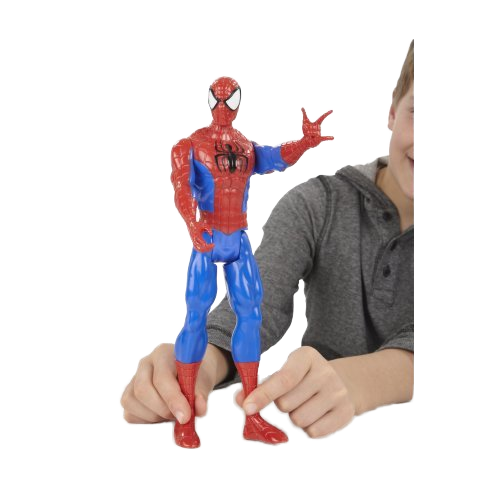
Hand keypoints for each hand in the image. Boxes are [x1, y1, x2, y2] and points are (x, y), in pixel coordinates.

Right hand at [120, 343, 219, 423]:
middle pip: (142, 390)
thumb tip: (200, 409)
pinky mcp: (129, 396)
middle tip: (181, 415)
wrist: (191, 373)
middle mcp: (145, 364)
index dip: (173, 399)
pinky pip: (130, 414)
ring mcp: (133, 379)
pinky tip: (162, 414)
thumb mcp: (203, 380)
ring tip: (173, 412)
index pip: (162, 377)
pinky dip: (147, 420)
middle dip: (163, 409)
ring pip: (132, 403)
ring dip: (155, 416)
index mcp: (163, 354)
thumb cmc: (196, 374)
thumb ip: (201, 393)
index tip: (185, 416)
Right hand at [188, 221, 214, 252]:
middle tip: (213, 246)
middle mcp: (194, 240)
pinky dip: (202, 250)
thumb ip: (208, 229)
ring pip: (198, 249)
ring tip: (210, 248)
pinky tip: (207, 248)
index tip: (214, 244)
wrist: (190, 224)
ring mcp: (193, 241)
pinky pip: (197, 248)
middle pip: (201, 248)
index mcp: (197, 236)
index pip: (203, 244)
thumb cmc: (198, 224)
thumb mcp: (204, 225)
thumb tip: (211, 234)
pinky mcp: (193, 242)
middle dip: (208, 249)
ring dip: (205, 250)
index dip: (209, 246)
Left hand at [235, 346, 354, 437]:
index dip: (263, 395)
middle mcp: (325, 372)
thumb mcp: (285, 372)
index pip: (283, 379)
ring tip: (305, 405)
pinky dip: (309, 428)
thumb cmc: (304, 378)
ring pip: (299, 420)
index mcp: (306, 356)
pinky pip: (315, 432)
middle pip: (287, 404)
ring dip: (296, 418)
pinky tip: (316, 414)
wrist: (343, 382)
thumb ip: (261, 384)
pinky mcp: (346, 412)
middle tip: (293, 397)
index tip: (247, 408)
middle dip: (283, 405)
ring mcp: (338, 392)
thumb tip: (240, 400)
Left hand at [301, 108, 333, 147]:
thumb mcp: (304, 122)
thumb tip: (302, 107)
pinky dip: (328, 138)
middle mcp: (319, 128)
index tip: (332, 110)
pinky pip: (324, 138)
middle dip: (306, 130)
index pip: (322, 117)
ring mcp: (319, 134)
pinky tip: (333, 138)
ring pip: (311, 133)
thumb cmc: (306, 131)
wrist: (306, 141)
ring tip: (309, 137)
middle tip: (306, 133)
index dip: (326, 114)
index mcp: (317, 124)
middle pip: (312, 128)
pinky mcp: (319, 139)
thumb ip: (304, 114)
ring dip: (308, 136)